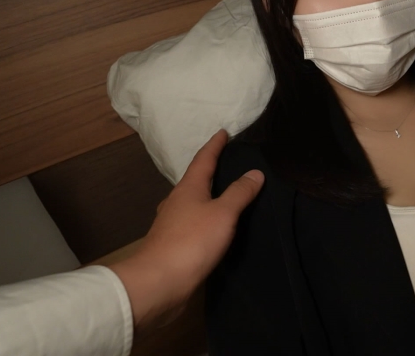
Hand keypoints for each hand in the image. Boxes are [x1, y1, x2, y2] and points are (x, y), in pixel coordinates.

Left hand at [109, 130, 263, 332]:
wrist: (159, 282)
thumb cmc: (192, 241)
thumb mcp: (223, 214)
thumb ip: (240, 193)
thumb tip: (255, 172)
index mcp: (188, 188)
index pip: (204, 159)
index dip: (215, 145)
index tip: (223, 132)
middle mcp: (177, 201)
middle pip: (196, 179)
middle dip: (211, 170)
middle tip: (228, 162)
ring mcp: (172, 224)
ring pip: (193, 201)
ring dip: (208, 195)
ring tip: (226, 194)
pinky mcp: (173, 244)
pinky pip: (193, 222)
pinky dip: (205, 217)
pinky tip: (214, 226)